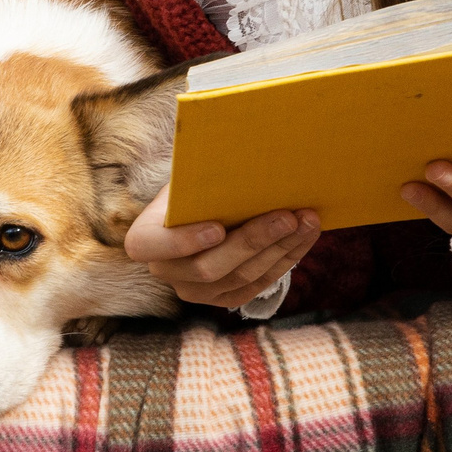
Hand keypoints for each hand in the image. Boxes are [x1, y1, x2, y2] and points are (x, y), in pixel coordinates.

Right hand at [123, 188, 321, 309]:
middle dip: (253, 240)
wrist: (201, 208)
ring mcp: (195, 291)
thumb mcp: (187, 178)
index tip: (217, 228)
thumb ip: (200, 178)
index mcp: (145, 239)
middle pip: (209, 267)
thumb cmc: (194, 187)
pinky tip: (304, 236)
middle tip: (287, 216)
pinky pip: (258, 284)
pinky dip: (285, 259)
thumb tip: (235, 153)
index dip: (184, 241)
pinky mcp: (225, 298)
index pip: (154, 246)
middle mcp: (166, 271)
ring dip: (279, 248)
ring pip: (241, 277)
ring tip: (306, 220)